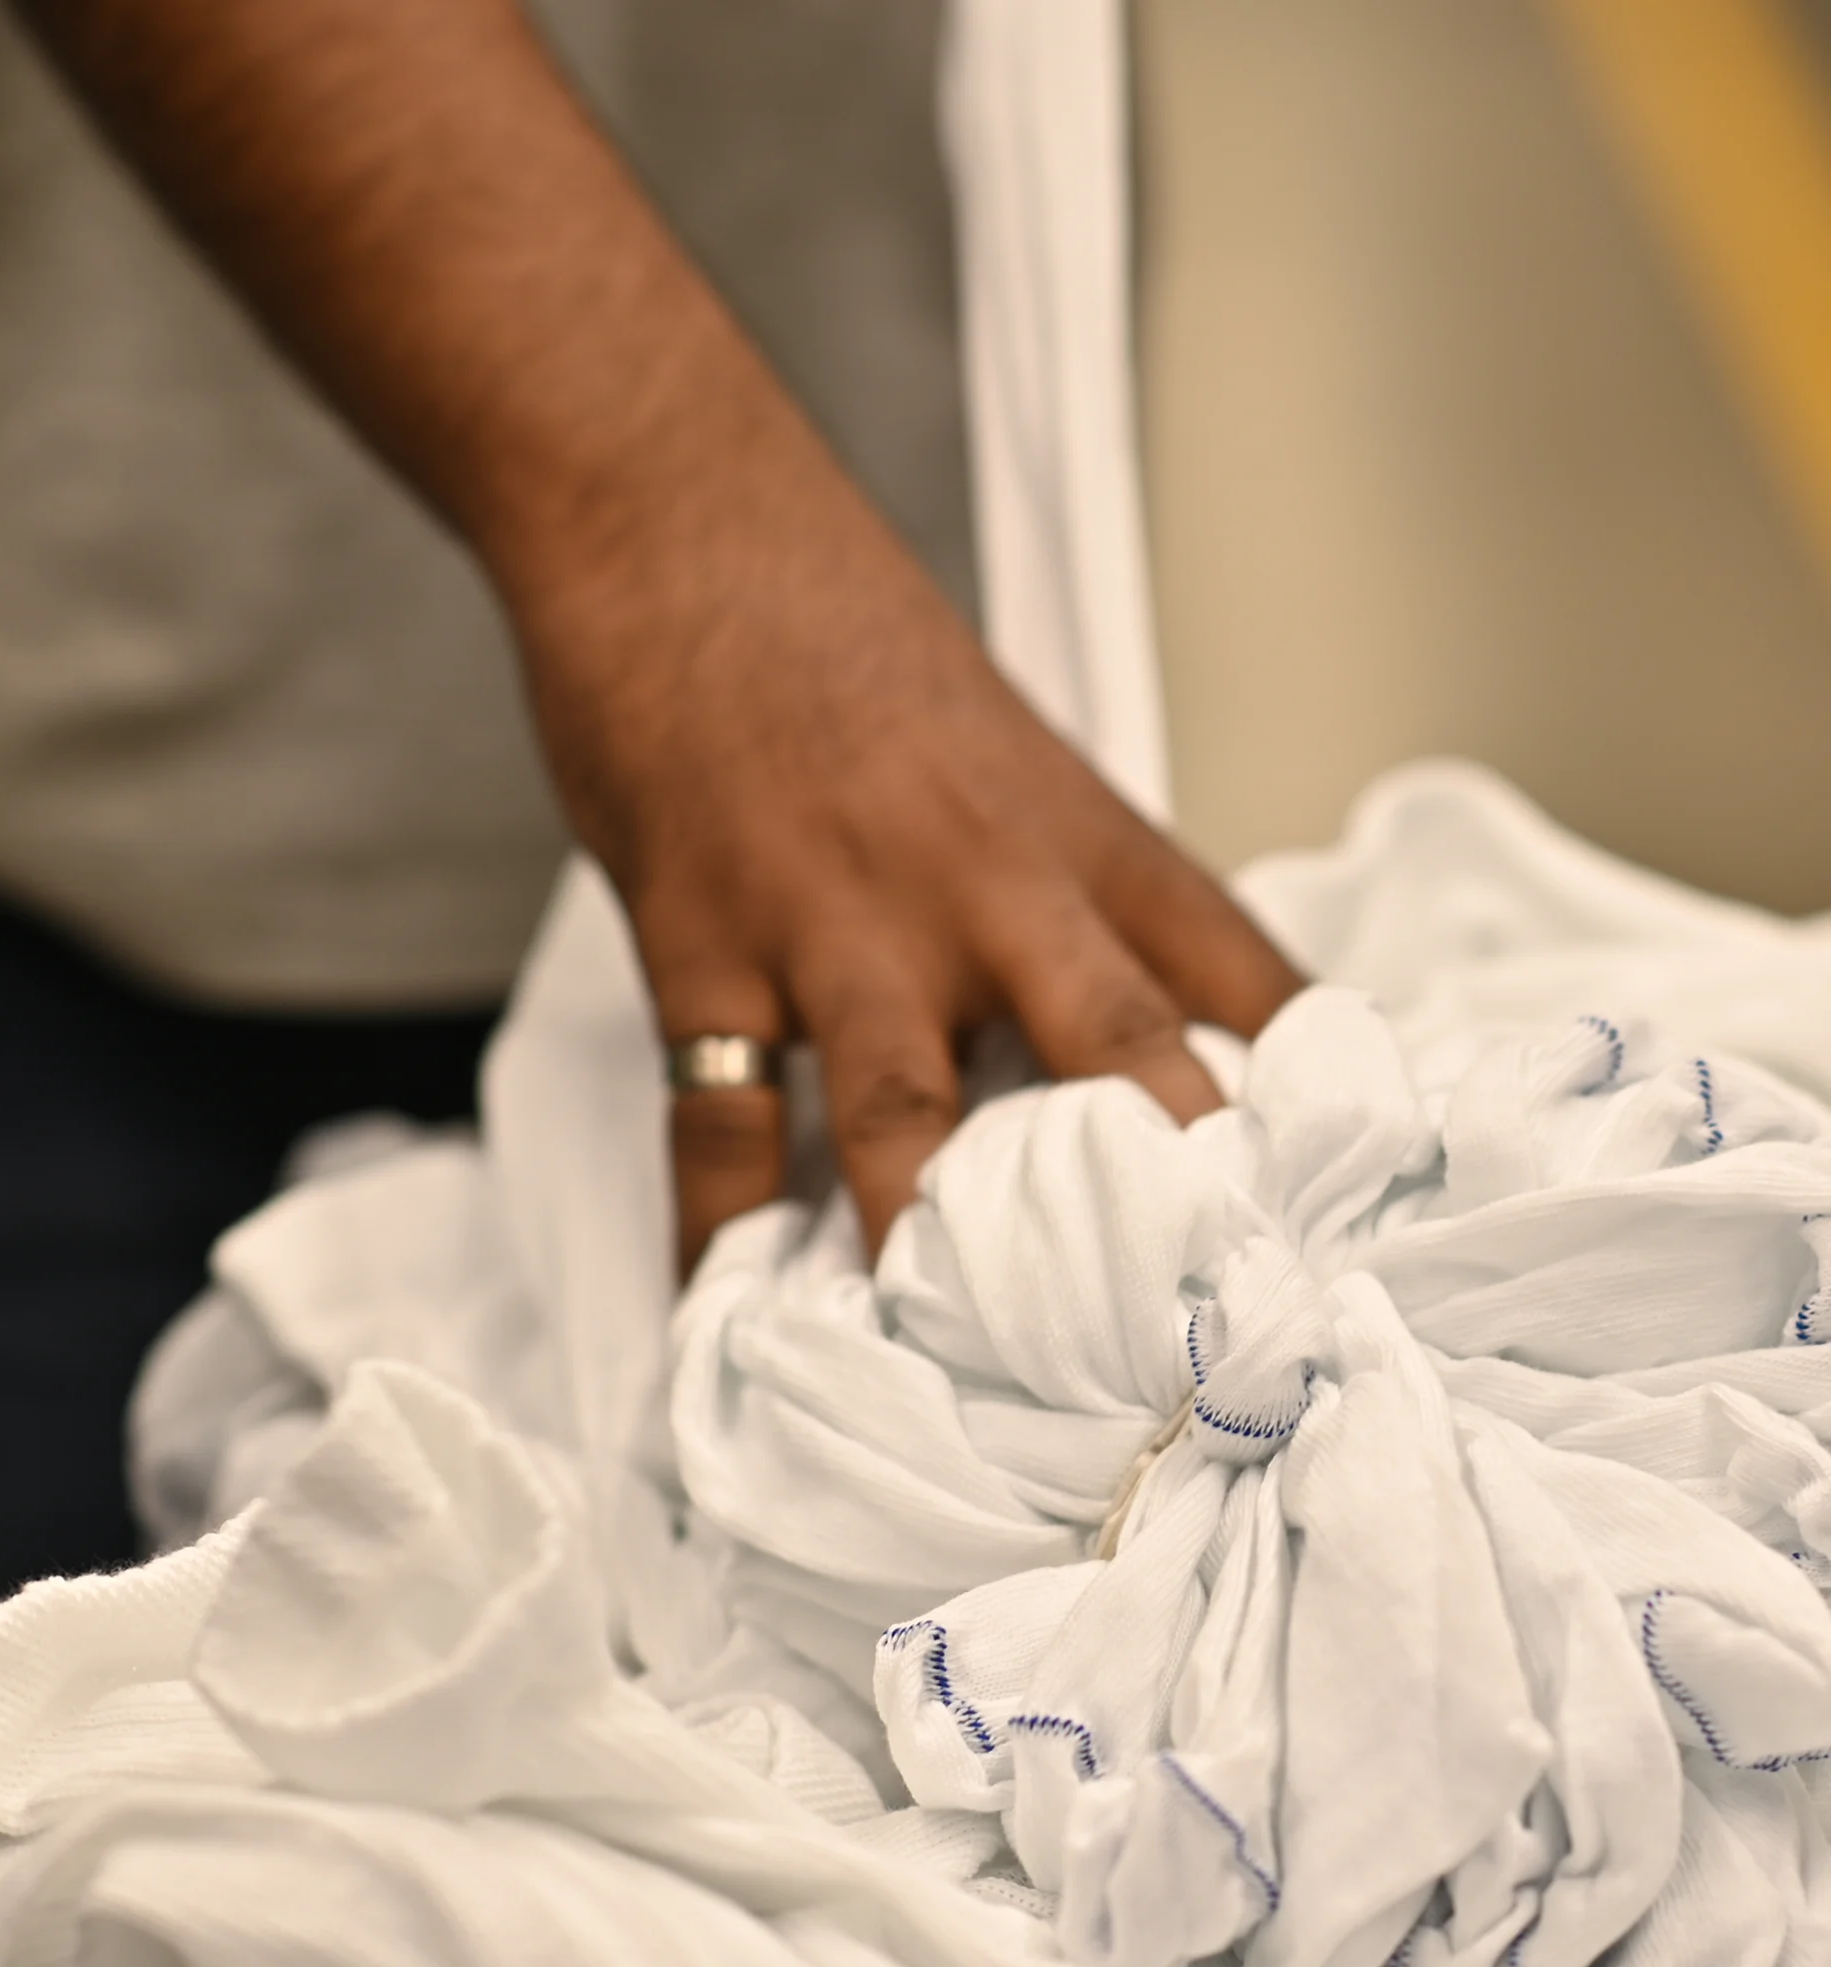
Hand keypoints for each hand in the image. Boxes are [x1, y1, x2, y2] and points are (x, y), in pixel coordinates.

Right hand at [509, 459, 1303, 1267]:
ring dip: (943, 1251)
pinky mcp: (707, 944)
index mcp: (1079, 827)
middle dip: (1172, 1196)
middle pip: (1114, 1056)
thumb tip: (1104, 1021)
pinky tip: (726, 1309)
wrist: (678, 517)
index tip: (1360, 1198)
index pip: (1235, 965)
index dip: (1310, 1086)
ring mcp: (843, 921)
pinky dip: (719, 1231)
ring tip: (978, 1376)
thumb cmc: (842, 629)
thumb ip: (1059, 878)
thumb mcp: (1003, 738)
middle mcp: (986, 884)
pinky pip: (718, 1122)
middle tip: (1212, 1332)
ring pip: (914, 1119)